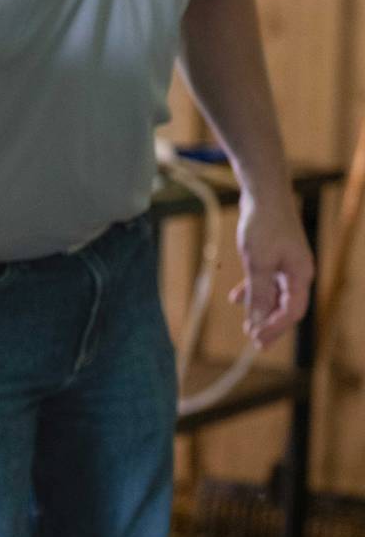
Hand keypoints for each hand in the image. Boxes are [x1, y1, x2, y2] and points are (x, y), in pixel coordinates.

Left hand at [230, 191, 313, 347]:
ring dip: (261, 310)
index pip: (292, 311)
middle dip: (271, 324)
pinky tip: (236, 297)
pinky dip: (254, 291)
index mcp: (301, 275)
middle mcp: (299, 271)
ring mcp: (288, 263)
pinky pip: (268, 281)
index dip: (275, 328)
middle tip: (256, 344)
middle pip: (287, 307)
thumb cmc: (263, 225)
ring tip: (247, 327)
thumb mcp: (257, 264)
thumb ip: (259, 295)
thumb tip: (257, 322)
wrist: (264, 193)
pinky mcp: (276, 255)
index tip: (255, 339)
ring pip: (276, 295)